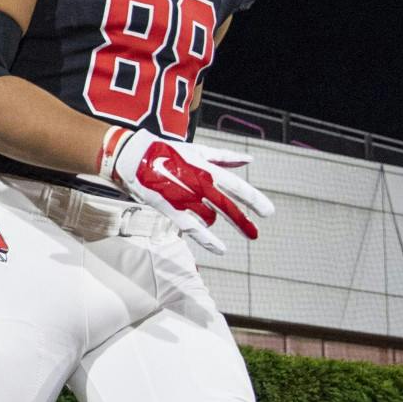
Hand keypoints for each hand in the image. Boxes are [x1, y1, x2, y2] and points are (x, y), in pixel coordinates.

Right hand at [102, 127, 273, 254]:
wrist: (134, 157)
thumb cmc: (168, 152)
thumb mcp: (198, 151)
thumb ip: (225, 158)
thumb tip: (249, 159)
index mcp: (206, 168)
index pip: (236, 186)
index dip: (254, 200)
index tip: (268, 213)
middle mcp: (198, 184)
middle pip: (227, 205)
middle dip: (243, 221)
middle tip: (255, 234)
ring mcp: (184, 197)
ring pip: (211, 217)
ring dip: (222, 223)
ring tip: (233, 228)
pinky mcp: (170, 208)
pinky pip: (192, 228)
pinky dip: (207, 240)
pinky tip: (221, 250)